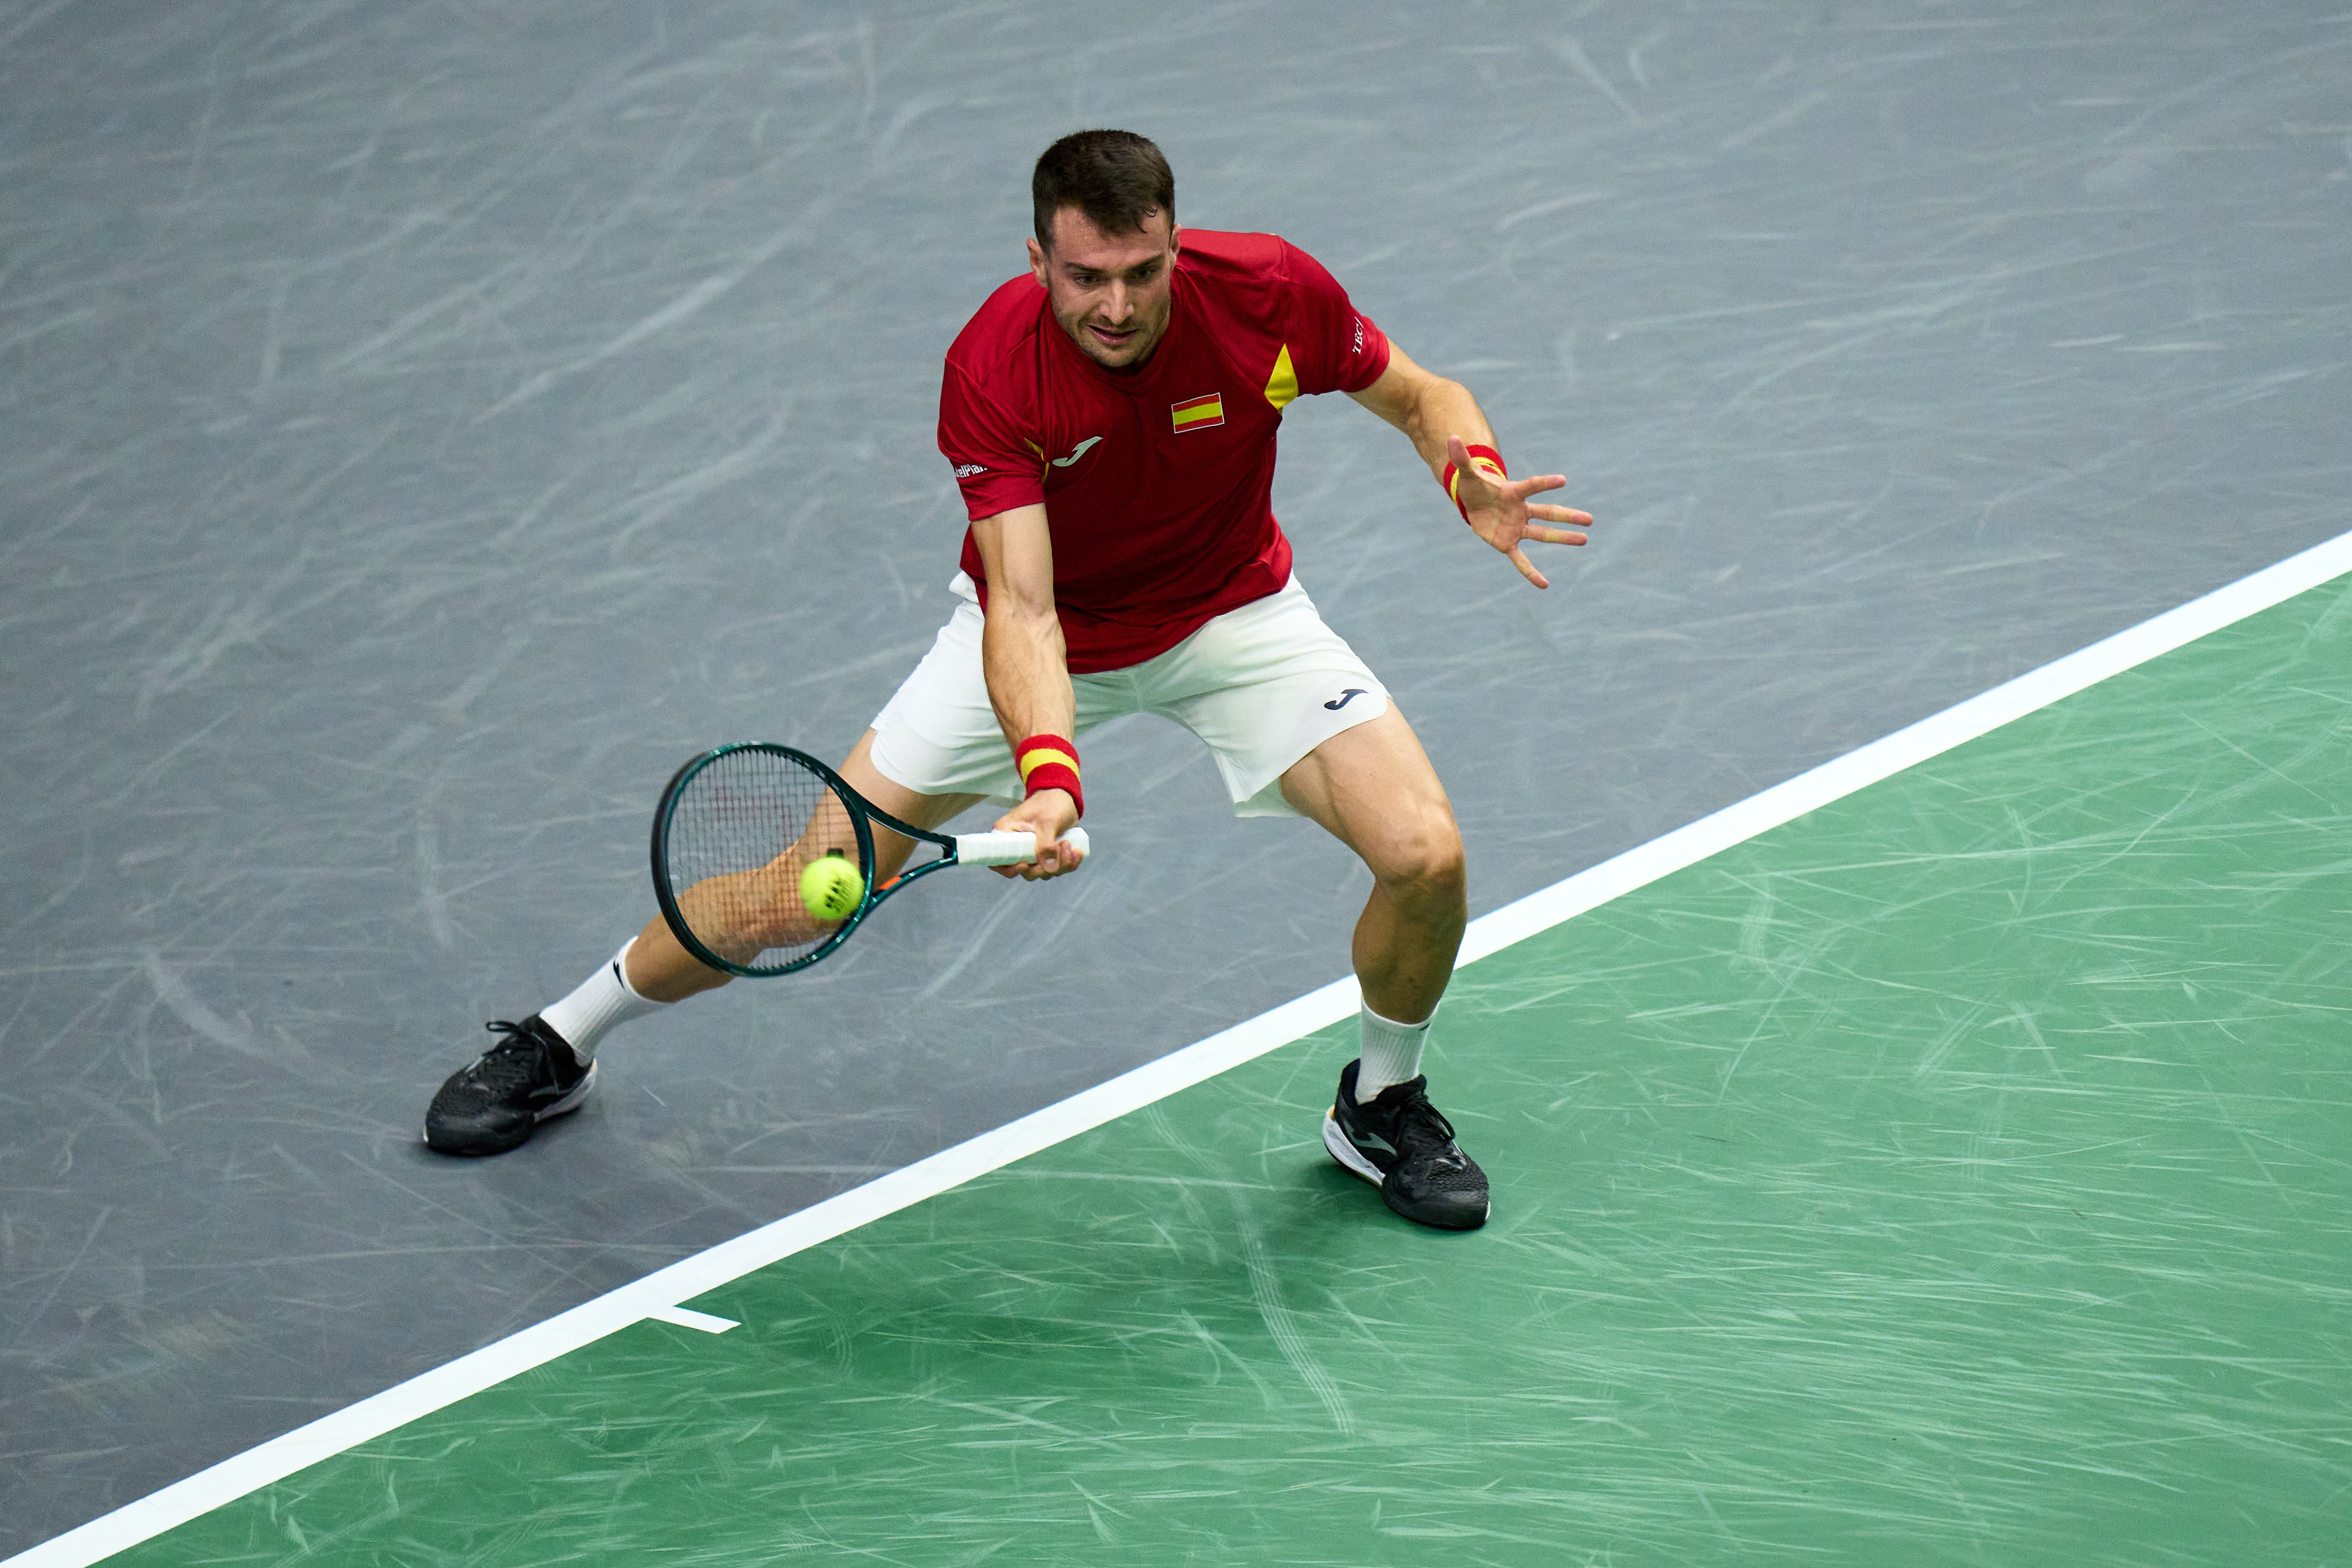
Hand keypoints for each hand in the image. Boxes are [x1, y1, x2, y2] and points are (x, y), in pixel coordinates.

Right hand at [989, 788, 1083, 879]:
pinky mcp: (1046, 855)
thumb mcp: (1047, 822)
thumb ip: (1046, 845)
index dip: (1010, 869)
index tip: (1026, 864)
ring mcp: (1032, 852)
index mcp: (1006, 834)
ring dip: (1061, 865)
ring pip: (1043, 872)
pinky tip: (1077, 853)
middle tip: (1061, 847)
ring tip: (1069, 844)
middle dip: (1046, 867)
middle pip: (1026, 871)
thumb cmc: (1050, 802)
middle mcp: (1017, 846)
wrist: (1064, 797)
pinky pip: (1055, 868)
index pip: (997, 860)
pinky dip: (1068, 864)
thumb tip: (1048, 868)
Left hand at [1447, 435, 1590, 589]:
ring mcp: (1517, 528)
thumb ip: (1462, 458)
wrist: (1473, 504)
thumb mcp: (1467, 473)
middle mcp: (1521, 510)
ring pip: (1543, 535)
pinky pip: (1521, 561)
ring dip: (1563, 538)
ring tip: (1584, 540)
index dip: (1545, 483)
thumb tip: (1451, 438)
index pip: (1531, 486)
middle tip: (1589, 519)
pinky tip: (1544, 585)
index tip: (1563, 480)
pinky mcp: (1508, 543)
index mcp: (1513, 492)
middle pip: (1548, 513)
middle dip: (1567, 516)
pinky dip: (1530, 573)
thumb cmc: (1475, 486)